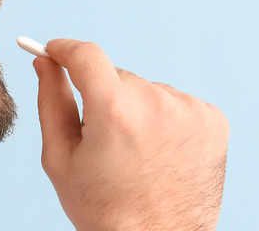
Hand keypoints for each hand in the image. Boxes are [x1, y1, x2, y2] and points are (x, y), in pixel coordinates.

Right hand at [34, 39, 228, 230]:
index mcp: (115, 111)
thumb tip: (45, 63)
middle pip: (118, 77)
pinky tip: (161, 153)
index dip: (66, 49)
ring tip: (138, 153)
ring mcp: (190, 111)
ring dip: (138, 109)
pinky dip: (166, 120)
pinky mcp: (213, 120)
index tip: (56, 52)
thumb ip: (51, 101)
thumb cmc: (105, 209)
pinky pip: (176, 104)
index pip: (86, 55)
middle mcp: (156, 103)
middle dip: (105, 97)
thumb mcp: (62, 158)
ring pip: (148, 90)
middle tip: (105, 140)